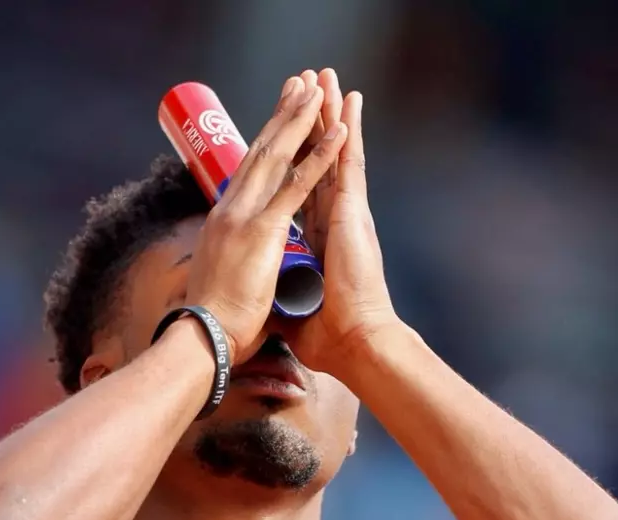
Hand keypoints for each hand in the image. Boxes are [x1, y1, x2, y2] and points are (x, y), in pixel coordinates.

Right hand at [184, 74, 346, 362]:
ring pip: (279, 155)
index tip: (279, 116)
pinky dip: (321, 156)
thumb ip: (229, 262)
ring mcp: (246, 215)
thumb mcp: (221, 281)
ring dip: (300, 119)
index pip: (249, 171)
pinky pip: (299, 185)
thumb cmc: (214, 324)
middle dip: (282, 114)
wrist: (207, 341)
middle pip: (262, 150)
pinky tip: (338, 132)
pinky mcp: (263, 229)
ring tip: (316, 88)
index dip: (266, 139)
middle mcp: (232, 209)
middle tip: (298, 81)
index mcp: (225, 222)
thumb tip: (227, 264)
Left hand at [289, 70, 400, 377]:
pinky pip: (349, 163)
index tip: (289, 133)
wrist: (355, 344)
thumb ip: (282, 295)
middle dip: (311, 121)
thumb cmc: (328, 336)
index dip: (296, 158)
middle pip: (318, 159)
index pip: (303, 188)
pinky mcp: (354, 215)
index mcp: (320, 238)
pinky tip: (348, 104)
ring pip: (336, 151)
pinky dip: (346, 132)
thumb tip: (262, 303)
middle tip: (308, 84)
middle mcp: (336, 219)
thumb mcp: (293, 307)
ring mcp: (347, 213)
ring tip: (328, 77)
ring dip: (330, 113)